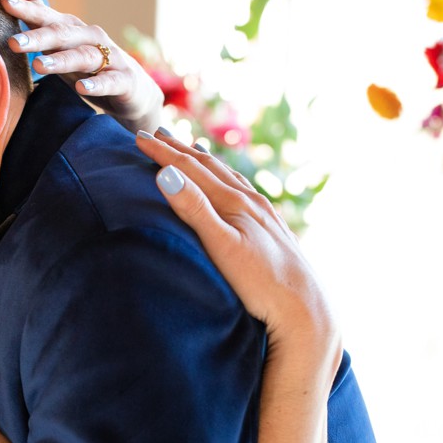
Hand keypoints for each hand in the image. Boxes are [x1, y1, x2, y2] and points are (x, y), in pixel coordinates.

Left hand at [0, 0, 164, 135]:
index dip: (25, 8)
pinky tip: (82, 88)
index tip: (2, 1)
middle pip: (62, 35)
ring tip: (39, 65)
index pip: (45, 16)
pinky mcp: (124, 80)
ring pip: (83, 56)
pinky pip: (109, 82)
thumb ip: (37, 10)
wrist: (132, 87)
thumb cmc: (88, 61)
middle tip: (13, 42)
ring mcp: (109, 58)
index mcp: (71, 29)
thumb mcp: (60, 37)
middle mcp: (90, 38)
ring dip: (61, 60)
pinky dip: (96, 84)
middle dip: (38, 37)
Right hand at [135, 129, 340, 371]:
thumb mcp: (222, 246)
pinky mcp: (272, 228)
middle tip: (156, 134)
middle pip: (209, 167)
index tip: (138, 138)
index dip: (162, 153)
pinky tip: (230, 184)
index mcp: (234, 202)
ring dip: (204, 161)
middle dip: (179, 149)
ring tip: (190, 149)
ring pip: (228, 176)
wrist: (304, 308)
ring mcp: (264, 213)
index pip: (190, 169)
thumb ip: (194, 209)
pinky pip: (243, 191)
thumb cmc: (261, 283)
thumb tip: (166, 174)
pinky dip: (226, 179)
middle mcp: (250, 201)